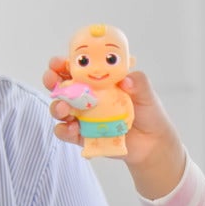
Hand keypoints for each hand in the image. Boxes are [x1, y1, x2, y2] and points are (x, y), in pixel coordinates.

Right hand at [44, 56, 186, 198]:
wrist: (152, 142)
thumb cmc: (148, 112)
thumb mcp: (146, 93)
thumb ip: (138, 82)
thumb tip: (126, 80)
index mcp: (98, 81)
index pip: (76, 68)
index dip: (63, 63)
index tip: (59, 62)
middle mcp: (87, 97)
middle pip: (61, 86)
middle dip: (52, 80)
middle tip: (52, 80)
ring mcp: (83, 116)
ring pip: (59, 109)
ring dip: (56, 106)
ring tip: (62, 108)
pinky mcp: (82, 136)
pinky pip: (66, 132)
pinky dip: (64, 130)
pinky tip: (72, 129)